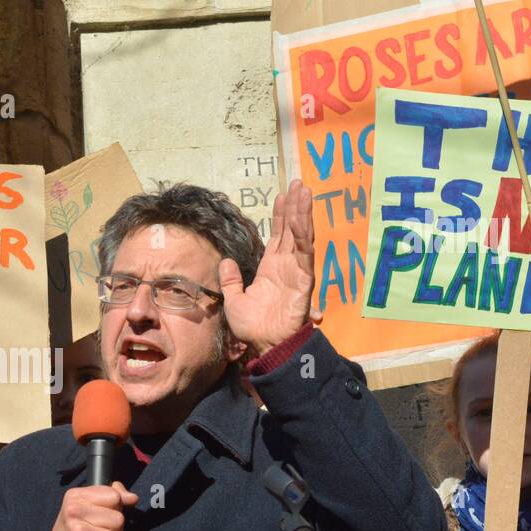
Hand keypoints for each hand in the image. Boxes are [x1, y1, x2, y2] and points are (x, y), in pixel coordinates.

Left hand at [218, 179, 314, 355]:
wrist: (265, 346)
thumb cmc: (253, 327)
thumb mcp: (234, 300)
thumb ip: (231, 281)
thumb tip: (226, 261)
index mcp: (272, 269)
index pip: (279, 236)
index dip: (281, 216)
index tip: (283, 196)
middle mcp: (287, 266)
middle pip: (292, 230)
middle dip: (295, 207)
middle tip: (298, 184)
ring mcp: (297, 272)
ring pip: (301, 237)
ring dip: (302, 214)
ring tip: (303, 191)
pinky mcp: (304, 280)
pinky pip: (305, 253)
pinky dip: (304, 235)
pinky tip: (303, 217)